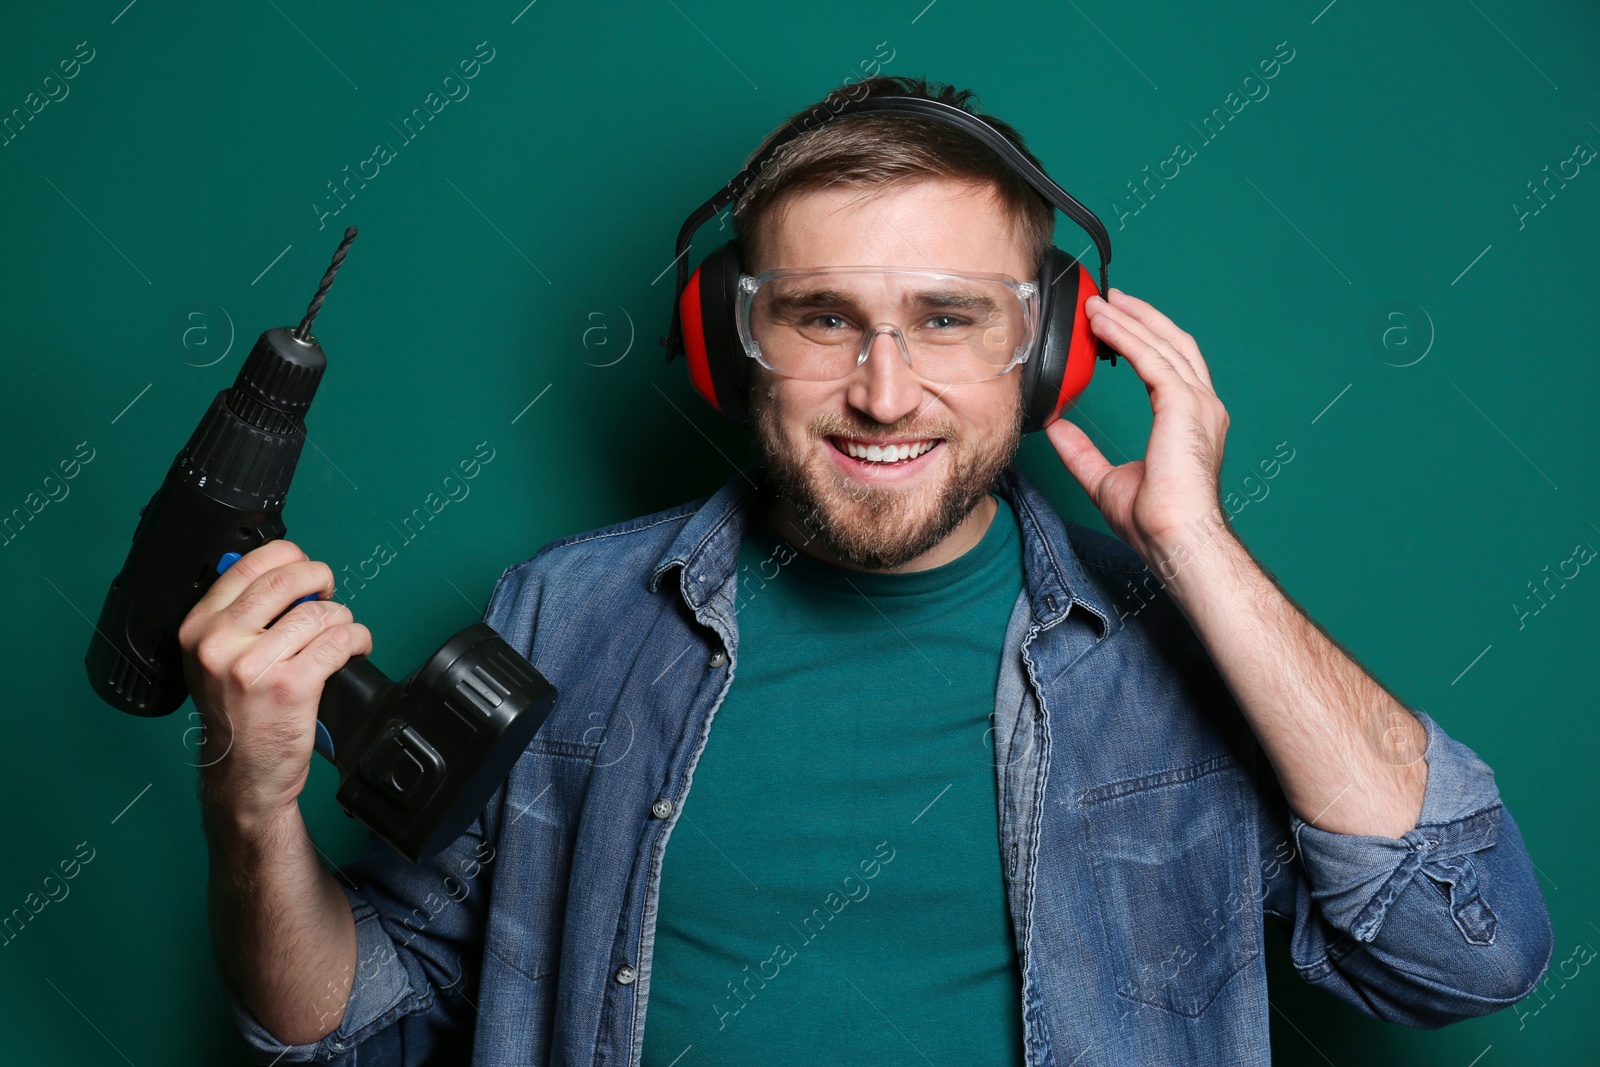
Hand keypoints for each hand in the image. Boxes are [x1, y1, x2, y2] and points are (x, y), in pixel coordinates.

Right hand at [176, 540, 371, 823]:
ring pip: (319, 612)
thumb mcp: (215, 659)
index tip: (305, 567)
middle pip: (288, 579)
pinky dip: (357, 638)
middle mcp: (220, 643)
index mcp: (199, 628)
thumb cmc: (237, 714)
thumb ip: (239, 616)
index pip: (251, 565)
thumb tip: (284, 572)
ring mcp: (254, 666)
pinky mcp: (291, 686)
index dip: (290, 557)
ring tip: (341, 631)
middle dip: (320, 578)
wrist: (243, 772)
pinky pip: (338, 640)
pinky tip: (354, 647)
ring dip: (342, 617)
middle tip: (329, 592)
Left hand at [1043, 288, 1232, 559]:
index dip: (1142, 338)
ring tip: (1098, 304)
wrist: (1174, 538)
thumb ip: (1081, 450)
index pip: (1169, 364)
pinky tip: (1104, 324)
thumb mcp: (1104, 477)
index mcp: (1191, 420)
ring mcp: (1198, 403)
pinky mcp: (1184, 405)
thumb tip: (1056, 428)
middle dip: (1140, 317)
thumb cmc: (1153, 519)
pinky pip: (1153, 358)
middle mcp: (1201, 406)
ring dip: (1129, 320)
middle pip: (1172, 343)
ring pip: (1163, 344)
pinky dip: (1127, 336)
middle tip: (1106, 299)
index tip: (1111, 323)